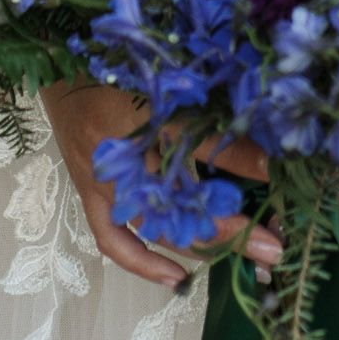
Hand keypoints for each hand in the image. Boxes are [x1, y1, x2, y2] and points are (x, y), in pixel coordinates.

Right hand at [40, 81, 282, 288]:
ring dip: (198, 245)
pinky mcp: (89, 192)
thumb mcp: (165, 81)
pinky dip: (142, 260)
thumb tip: (267, 152)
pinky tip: (175, 277)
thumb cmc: (115, 64)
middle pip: (179, 201)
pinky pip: (112, 237)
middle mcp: (117, 154)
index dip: (242, 166)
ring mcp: (100, 178)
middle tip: (272, 246)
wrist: (56, 62)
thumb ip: (213, 116)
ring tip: (240, 257)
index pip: (198, 149)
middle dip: (228, 226)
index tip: (281, 182)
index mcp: (137, 114)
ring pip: (153, 225)